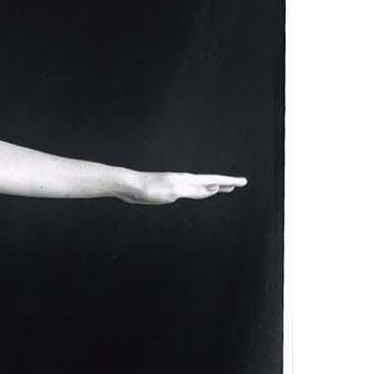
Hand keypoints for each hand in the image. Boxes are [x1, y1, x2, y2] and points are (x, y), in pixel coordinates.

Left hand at [127, 172, 246, 204]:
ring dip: (215, 187)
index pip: (214, 180)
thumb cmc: (150, 189)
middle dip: (226, 183)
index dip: (229, 182)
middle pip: (210, 181)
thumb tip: (215, 187)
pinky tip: (199, 193)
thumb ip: (194, 191)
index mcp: (187, 180)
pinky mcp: (170, 189)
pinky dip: (201, 191)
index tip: (243, 182)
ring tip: (225, 188)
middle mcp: (185, 180)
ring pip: (201, 186)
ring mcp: (178, 184)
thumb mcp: (174, 191)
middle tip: (240, 183)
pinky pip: (192, 191)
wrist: (130, 186)